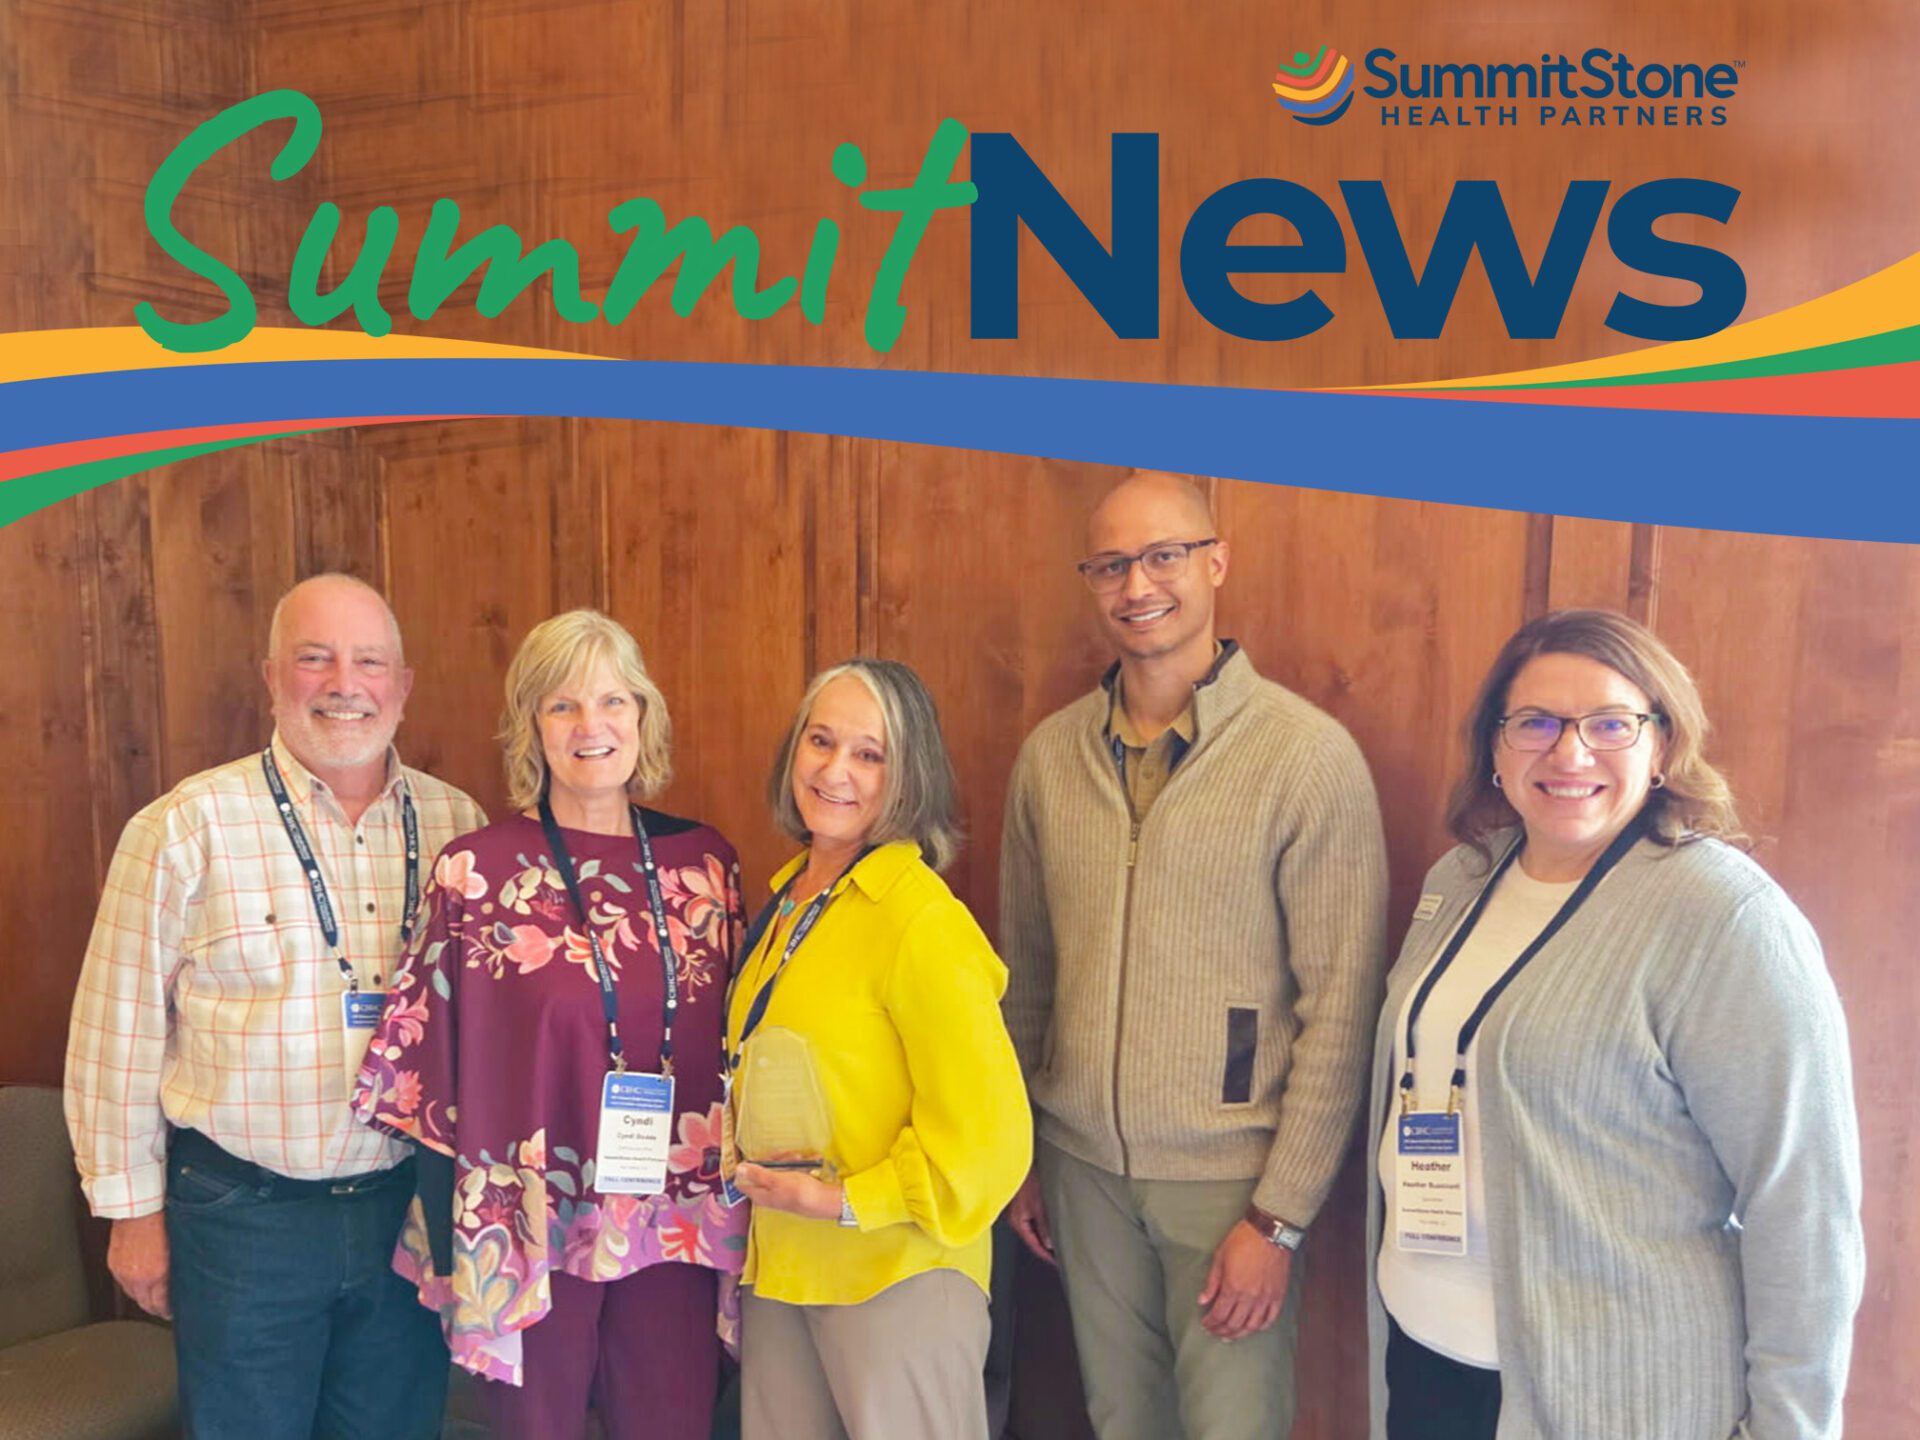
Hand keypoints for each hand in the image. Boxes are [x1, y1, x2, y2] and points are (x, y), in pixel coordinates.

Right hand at [108, 1212, 170, 1318]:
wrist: (139, 1208)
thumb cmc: (162, 1221)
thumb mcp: (177, 1249)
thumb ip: (176, 1269)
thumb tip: (181, 1280)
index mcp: (156, 1275)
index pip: (160, 1304)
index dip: (168, 1310)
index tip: (174, 1311)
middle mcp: (137, 1277)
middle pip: (145, 1305)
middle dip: (156, 1308)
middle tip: (165, 1308)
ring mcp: (123, 1272)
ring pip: (133, 1296)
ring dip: (144, 1298)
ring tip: (154, 1296)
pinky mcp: (114, 1265)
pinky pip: (123, 1284)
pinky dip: (132, 1286)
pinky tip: (140, 1283)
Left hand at [732, 1163, 843, 1220]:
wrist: (825, 1201)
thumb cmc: (800, 1192)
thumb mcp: (776, 1180)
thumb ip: (756, 1175)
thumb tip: (738, 1169)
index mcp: (759, 1194)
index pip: (744, 1179)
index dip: (751, 1166)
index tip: (762, 1157)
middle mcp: (768, 1192)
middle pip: (763, 1169)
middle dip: (778, 1159)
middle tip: (792, 1156)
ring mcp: (781, 1188)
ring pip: (778, 1167)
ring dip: (791, 1160)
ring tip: (803, 1159)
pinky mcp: (792, 1186)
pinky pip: (790, 1170)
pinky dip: (799, 1165)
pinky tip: (809, 1162)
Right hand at [1006, 1168, 1056, 1266]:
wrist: (1018, 1160)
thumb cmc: (1025, 1179)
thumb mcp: (1038, 1205)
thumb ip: (1044, 1225)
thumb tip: (1049, 1243)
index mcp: (1018, 1222)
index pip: (1033, 1245)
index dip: (1046, 1256)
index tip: (1057, 1263)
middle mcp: (1015, 1218)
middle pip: (1032, 1238)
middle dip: (1045, 1247)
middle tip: (1061, 1254)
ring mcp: (1017, 1210)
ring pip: (1032, 1228)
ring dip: (1044, 1234)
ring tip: (1058, 1240)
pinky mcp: (1021, 1202)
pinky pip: (1032, 1219)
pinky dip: (1041, 1223)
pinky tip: (1050, 1222)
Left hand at [1196, 1220, 1289, 1340]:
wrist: (1269, 1232)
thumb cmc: (1243, 1240)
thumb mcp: (1220, 1257)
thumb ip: (1212, 1282)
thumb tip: (1202, 1299)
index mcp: (1233, 1287)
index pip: (1219, 1314)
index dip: (1211, 1323)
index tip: (1206, 1324)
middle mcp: (1249, 1297)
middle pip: (1234, 1323)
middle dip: (1222, 1330)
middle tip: (1215, 1332)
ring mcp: (1265, 1298)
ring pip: (1252, 1326)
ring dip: (1240, 1333)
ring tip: (1231, 1335)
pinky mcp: (1278, 1295)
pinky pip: (1270, 1318)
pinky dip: (1261, 1326)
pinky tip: (1254, 1328)